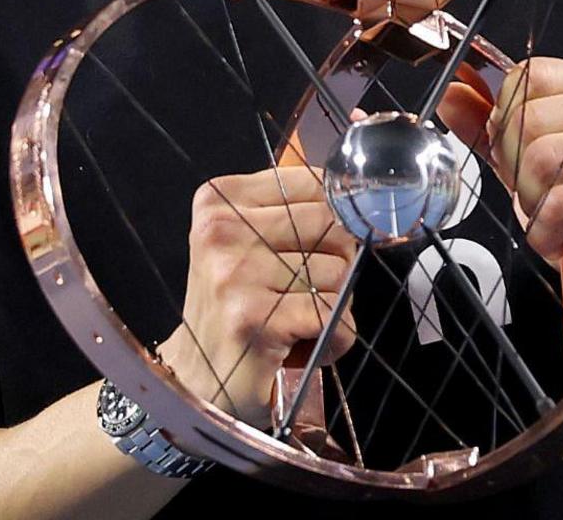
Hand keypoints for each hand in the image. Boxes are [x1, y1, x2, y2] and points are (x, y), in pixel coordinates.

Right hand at [157, 164, 358, 426]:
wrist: (197, 379)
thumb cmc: (237, 305)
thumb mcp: (253, 242)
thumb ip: (297, 212)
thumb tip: (364, 201)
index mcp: (220, 199)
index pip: (315, 184)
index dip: (335, 221)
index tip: (317, 250)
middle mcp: (221, 230)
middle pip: (332, 225)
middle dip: (339, 265)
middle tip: (307, 294)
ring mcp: (234, 273)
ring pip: (339, 272)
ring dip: (336, 308)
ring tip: (297, 323)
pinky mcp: (252, 316)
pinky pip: (333, 316)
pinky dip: (336, 339)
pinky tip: (304, 346)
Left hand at [438, 57, 562, 304]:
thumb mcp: (542, 165)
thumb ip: (497, 127)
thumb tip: (452, 92)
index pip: (526, 77)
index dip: (506, 124)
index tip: (524, 160)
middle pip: (526, 118)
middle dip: (517, 171)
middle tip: (544, 198)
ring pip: (541, 159)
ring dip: (534, 205)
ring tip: (558, 220)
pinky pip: (561, 202)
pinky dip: (548, 233)